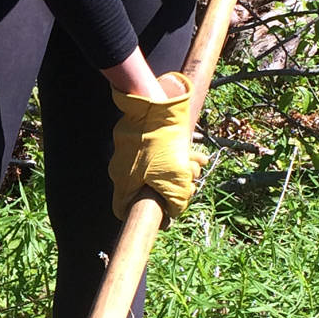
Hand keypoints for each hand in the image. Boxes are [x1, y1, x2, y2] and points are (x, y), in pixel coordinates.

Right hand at [109, 76, 206, 222]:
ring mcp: (129, 151)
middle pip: (148, 189)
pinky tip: (195, 153)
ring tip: (197, 162)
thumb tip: (174, 210)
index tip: (165, 213)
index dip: (146, 214)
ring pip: (157, 169)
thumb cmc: (162, 144)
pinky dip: (177, 154)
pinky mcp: (139, 136)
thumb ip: (175, 202)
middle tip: (191, 182)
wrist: (156, 103)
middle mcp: (122, 168)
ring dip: (181, 169)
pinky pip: (158, 152)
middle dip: (174, 187)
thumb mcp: (176, 181)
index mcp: (124, 183)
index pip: (124, 210)